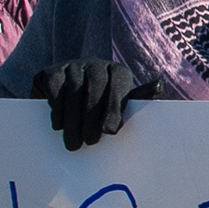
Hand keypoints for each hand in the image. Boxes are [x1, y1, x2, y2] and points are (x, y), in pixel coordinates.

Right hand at [37, 59, 155, 150]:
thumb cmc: (100, 112)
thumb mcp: (119, 108)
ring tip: (73, 143)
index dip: (114, 107)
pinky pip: (54, 87)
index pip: (119, 85)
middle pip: (95, 85)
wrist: (64, 106)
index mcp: (117, 72)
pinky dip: (56, 108)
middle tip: (89, 142)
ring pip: (73, 89)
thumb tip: (158, 86)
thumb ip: (137, 101)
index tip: (109, 131)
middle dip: (92, 116)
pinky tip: (58, 126)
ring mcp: (72, 65)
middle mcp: (95, 64)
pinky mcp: (50, 72)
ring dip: (73, 119)